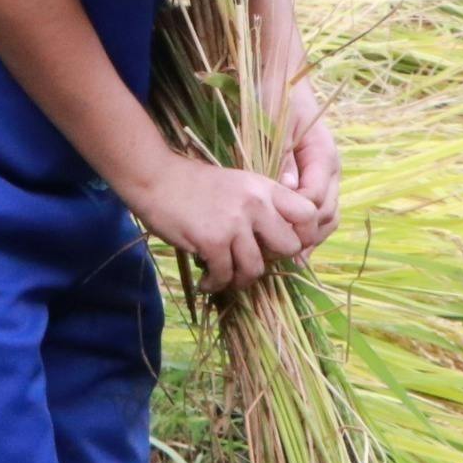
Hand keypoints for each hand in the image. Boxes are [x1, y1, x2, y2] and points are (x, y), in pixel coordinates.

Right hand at [119, 154, 318, 294]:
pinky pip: (225, 275)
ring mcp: (234, 223)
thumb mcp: (236, 184)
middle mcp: (255, 204)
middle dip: (272, 260)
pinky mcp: (212, 240)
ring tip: (225, 276)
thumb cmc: (192, 183)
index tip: (285, 246)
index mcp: (264, 187)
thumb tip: (275, 242)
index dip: (304, 234)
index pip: (308, 213)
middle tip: (252, 260)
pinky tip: (206, 281)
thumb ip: (259, 206)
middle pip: (289, 247)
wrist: (155, 178)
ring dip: (240, 279)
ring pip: (256, 268)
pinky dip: (216, 283)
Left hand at [276, 78, 340, 248]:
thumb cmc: (275, 98)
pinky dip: (308, 230)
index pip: (315, 199)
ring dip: (309, 237)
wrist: (282, 80)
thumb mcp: (273, 125)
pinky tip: (288, 245)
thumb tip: (289, 188)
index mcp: (323, 155)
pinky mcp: (317, 180)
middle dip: (304, 235)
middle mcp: (332, 170)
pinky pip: (320, 212)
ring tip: (283, 256)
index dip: (296, 220)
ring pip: (328, 218)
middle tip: (275, 252)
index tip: (271, 233)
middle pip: (326, 215)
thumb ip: (282, 157)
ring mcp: (327, 176)